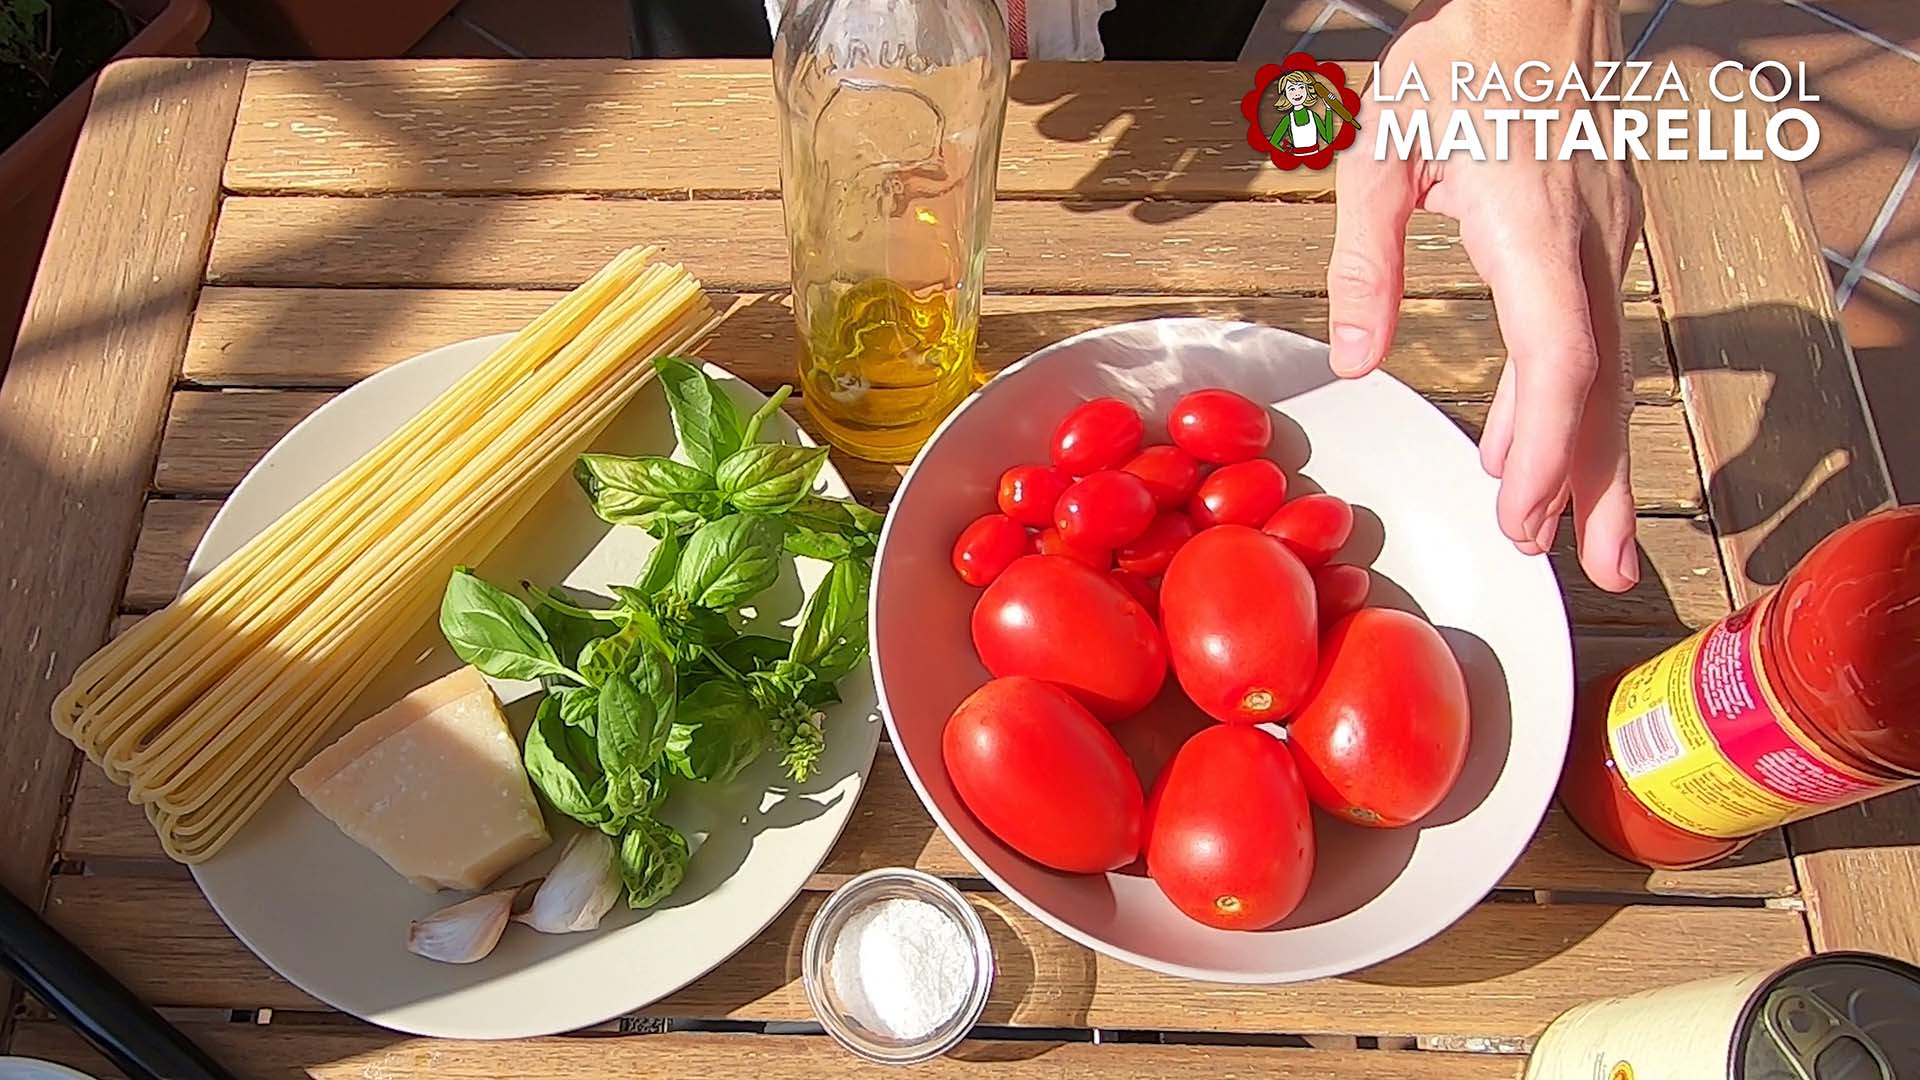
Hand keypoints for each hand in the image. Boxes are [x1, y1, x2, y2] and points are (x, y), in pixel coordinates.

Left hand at [1328, 0, 1642, 592]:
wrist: (1534, 3)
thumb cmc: (1459, 63)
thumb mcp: (1380, 154)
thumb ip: (1365, 263)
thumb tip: (1356, 360)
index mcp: (1533, 229)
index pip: (1558, 360)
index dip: (1548, 447)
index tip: (1526, 513)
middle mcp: (1586, 246)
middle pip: (1604, 387)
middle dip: (1600, 486)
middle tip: (1598, 568)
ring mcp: (1603, 244)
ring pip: (1606, 369)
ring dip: (1591, 456)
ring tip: (1574, 535)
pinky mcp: (1597, 239)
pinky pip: (1587, 337)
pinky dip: (1565, 399)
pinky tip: (1532, 445)